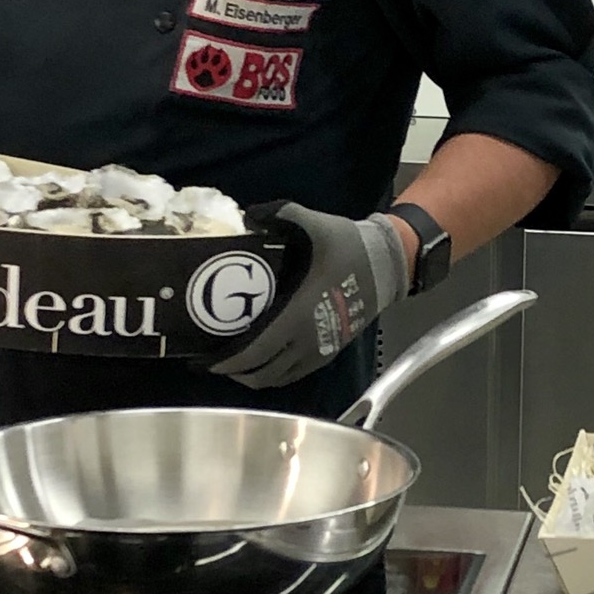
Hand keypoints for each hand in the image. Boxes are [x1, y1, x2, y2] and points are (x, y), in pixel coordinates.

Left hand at [215, 203, 408, 390]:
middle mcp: (308, 340)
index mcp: (299, 315)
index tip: (206, 360)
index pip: (256, 351)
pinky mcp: (330, 351)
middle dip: (235, 372)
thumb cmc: (350, 248)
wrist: (388, 264)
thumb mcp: (314, 224)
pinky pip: (295, 374)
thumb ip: (279, 215)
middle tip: (214, 360)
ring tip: (236, 363)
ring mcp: (321, 350)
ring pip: (279, 378)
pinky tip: (265, 359)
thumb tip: (247, 216)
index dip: (228, 361)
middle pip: (262, 374)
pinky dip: (275, 373)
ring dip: (254, 376)